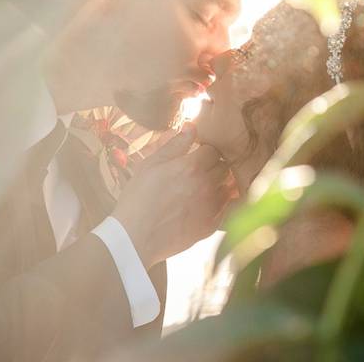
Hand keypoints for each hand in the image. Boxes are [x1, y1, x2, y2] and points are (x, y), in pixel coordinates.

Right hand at [111, 125, 233, 266]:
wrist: (135, 236)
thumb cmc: (138, 197)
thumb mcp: (151, 163)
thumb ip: (175, 144)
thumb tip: (192, 126)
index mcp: (193, 166)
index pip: (213, 150)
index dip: (205, 150)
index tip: (197, 155)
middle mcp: (207, 185)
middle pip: (224, 166)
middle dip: (214, 165)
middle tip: (200, 170)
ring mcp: (211, 207)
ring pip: (227, 187)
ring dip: (219, 184)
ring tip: (202, 187)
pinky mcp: (210, 226)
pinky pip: (226, 209)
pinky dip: (220, 204)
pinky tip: (205, 205)